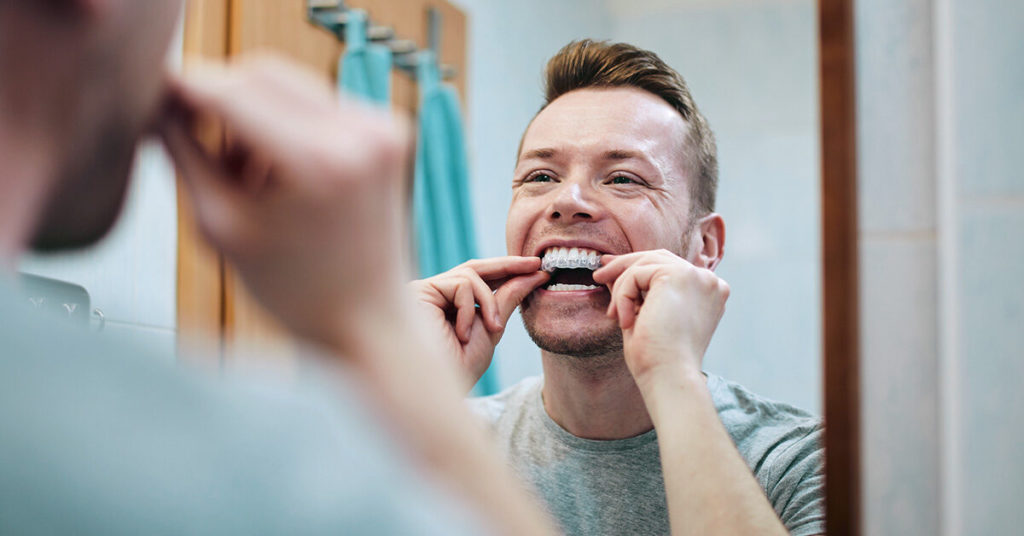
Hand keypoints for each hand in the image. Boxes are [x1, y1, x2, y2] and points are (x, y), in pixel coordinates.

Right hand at [159, 54, 411, 349]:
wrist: (368, 318)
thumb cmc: (295, 291)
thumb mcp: (221, 227)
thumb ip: (184, 155)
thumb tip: (158, 101)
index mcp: (321, 163)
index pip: (233, 93)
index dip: (185, 88)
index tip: (151, 91)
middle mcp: (362, 134)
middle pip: (261, 73)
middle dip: (218, 97)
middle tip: (186, 134)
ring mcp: (382, 127)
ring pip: (287, 83)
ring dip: (250, 113)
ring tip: (243, 177)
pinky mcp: (388, 129)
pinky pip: (316, 102)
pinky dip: (284, 123)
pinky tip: (275, 174)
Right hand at [409, 257, 548, 387]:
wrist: (433, 391)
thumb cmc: (458, 369)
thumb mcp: (491, 331)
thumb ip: (506, 300)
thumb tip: (531, 275)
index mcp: (448, 305)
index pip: (479, 279)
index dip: (508, 271)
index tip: (538, 270)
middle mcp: (433, 296)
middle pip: (473, 268)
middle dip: (508, 266)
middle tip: (536, 265)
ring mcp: (424, 292)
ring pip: (470, 275)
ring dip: (489, 303)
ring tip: (492, 329)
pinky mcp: (418, 291)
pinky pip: (460, 285)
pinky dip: (470, 309)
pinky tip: (462, 334)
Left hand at [592, 250, 728, 388]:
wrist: (669, 376)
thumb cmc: (658, 358)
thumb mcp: (646, 317)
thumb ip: (635, 292)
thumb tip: (611, 272)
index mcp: (708, 293)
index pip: (670, 268)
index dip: (639, 267)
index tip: (611, 272)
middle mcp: (709, 281)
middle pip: (658, 258)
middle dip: (624, 265)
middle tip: (599, 276)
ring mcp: (697, 276)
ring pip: (644, 264)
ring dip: (621, 288)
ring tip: (612, 315)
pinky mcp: (679, 275)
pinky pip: (637, 274)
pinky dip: (624, 297)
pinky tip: (625, 322)